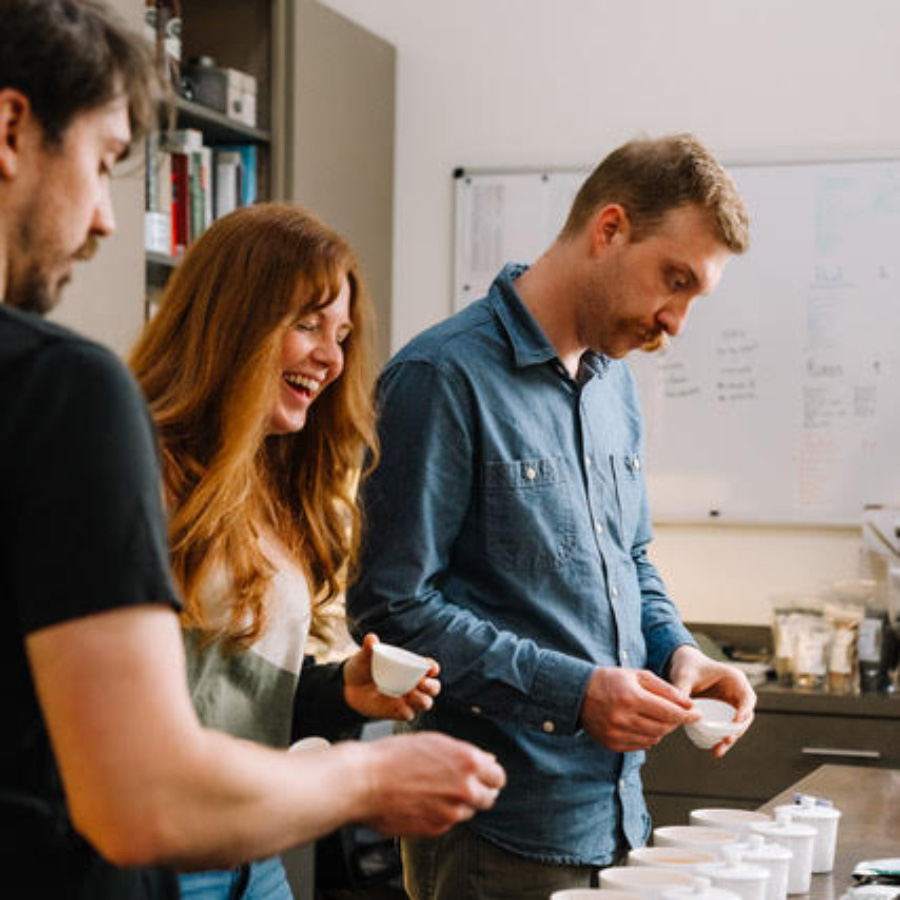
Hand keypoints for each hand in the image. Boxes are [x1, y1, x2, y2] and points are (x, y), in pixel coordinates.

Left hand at [343, 633, 440, 721]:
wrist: (349, 688)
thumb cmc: (362, 667)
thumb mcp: (364, 657)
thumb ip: (369, 648)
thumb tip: (371, 639)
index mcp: (410, 666)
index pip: (429, 667)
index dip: (433, 667)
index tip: (431, 668)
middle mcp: (413, 683)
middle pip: (434, 687)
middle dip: (432, 687)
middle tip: (421, 683)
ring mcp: (407, 699)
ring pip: (426, 703)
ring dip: (422, 700)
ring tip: (410, 694)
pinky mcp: (398, 711)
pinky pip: (409, 715)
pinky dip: (407, 711)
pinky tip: (399, 706)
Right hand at [359, 732, 505, 835]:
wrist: (364, 781)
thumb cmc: (393, 755)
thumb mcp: (433, 742)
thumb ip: (463, 754)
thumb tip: (487, 761)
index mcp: (467, 761)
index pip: (498, 776)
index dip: (490, 775)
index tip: (482, 775)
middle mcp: (465, 789)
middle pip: (489, 798)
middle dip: (479, 791)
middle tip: (459, 784)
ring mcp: (451, 812)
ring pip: (468, 811)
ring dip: (458, 803)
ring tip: (433, 790)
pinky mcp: (436, 829)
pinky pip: (448, 822)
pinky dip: (441, 814)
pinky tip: (421, 801)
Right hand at [579, 666, 696, 751]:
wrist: (578, 693)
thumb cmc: (609, 680)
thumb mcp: (637, 675)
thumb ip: (665, 689)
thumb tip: (688, 703)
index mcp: (631, 697)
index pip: (668, 712)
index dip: (687, 715)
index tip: (697, 714)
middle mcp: (623, 718)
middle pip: (663, 728)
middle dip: (675, 722)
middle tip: (677, 714)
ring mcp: (616, 733)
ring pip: (653, 739)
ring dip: (662, 730)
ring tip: (658, 717)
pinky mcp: (612, 744)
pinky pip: (640, 746)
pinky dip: (648, 737)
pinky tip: (644, 725)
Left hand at [667, 644, 756, 757]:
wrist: (684, 667)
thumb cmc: (688, 667)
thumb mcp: (684, 676)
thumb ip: (682, 689)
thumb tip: (683, 710)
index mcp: (734, 679)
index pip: (747, 697)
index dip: (744, 710)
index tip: (735, 722)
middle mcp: (737, 693)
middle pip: (745, 715)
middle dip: (737, 730)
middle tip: (726, 740)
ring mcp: (731, 705)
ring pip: (736, 726)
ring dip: (729, 739)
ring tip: (717, 751)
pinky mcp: (722, 714)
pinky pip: (725, 728)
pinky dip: (720, 738)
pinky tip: (712, 749)